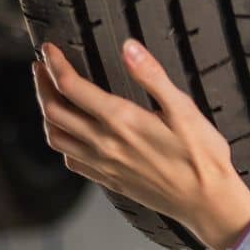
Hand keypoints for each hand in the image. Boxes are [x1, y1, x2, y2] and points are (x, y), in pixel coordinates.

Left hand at [32, 39, 249, 249]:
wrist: (207, 202)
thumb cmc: (201, 157)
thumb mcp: (184, 108)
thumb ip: (152, 76)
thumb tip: (129, 48)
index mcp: (121, 120)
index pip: (71, 86)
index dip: (54, 64)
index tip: (49, 50)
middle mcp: (105, 143)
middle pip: (53, 111)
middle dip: (42, 84)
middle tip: (42, 68)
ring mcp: (104, 165)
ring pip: (56, 137)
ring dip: (46, 113)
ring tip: (49, 95)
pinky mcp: (109, 180)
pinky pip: (71, 161)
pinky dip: (62, 142)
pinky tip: (70, 133)